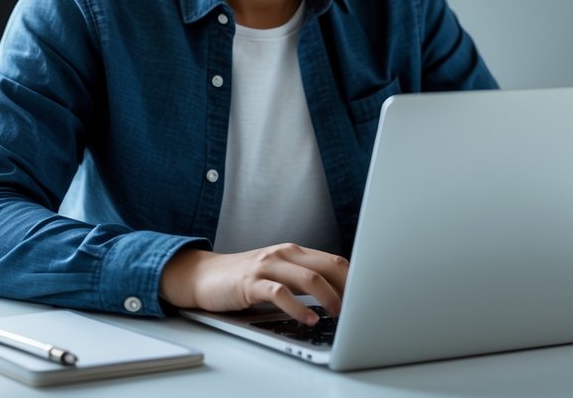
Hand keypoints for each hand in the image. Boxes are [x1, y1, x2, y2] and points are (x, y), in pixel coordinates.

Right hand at [160, 243, 348, 324]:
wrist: (204, 276)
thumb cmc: (245, 279)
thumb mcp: (278, 273)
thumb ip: (304, 279)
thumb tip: (340, 297)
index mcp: (294, 252)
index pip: (334, 262)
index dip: (355, 280)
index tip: (368, 299)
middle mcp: (283, 254)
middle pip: (328, 267)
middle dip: (349, 289)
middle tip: (359, 309)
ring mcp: (267, 266)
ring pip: (309, 278)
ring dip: (329, 298)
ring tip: (339, 315)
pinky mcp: (251, 282)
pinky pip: (280, 293)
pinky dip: (298, 307)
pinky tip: (308, 319)